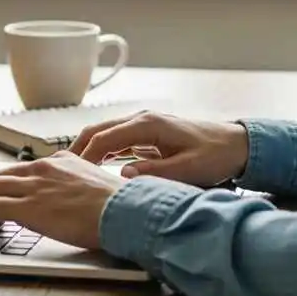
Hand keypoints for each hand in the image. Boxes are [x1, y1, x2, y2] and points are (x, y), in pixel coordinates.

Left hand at [0, 152, 126, 250]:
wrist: (123, 211)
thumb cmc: (118, 204)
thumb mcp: (95, 184)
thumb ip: (78, 187)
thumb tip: (74, 201)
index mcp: (62, 161)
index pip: (27, 168)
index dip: (13, 182)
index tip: (9, 193)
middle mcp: (44, 169)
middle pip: (2, 174)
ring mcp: (33, 187)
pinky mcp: (27, 207)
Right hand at [71, 110, 248, 187]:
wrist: (237, 144)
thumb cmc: (216, 155)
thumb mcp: (188, 169)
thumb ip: (154, 173)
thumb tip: (123, 175)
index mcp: (149, 124)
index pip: (105, 138)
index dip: (85, 156)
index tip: (71, 174)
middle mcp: (143, 120)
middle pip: (98, 131)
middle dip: (77, 149)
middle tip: (59, 171)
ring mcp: (144, 125)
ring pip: (105, 134)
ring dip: (87, 150)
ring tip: (70, 172)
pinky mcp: (148, 134)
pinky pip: (117, 141)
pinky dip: (101, 151)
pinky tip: (93, 168)